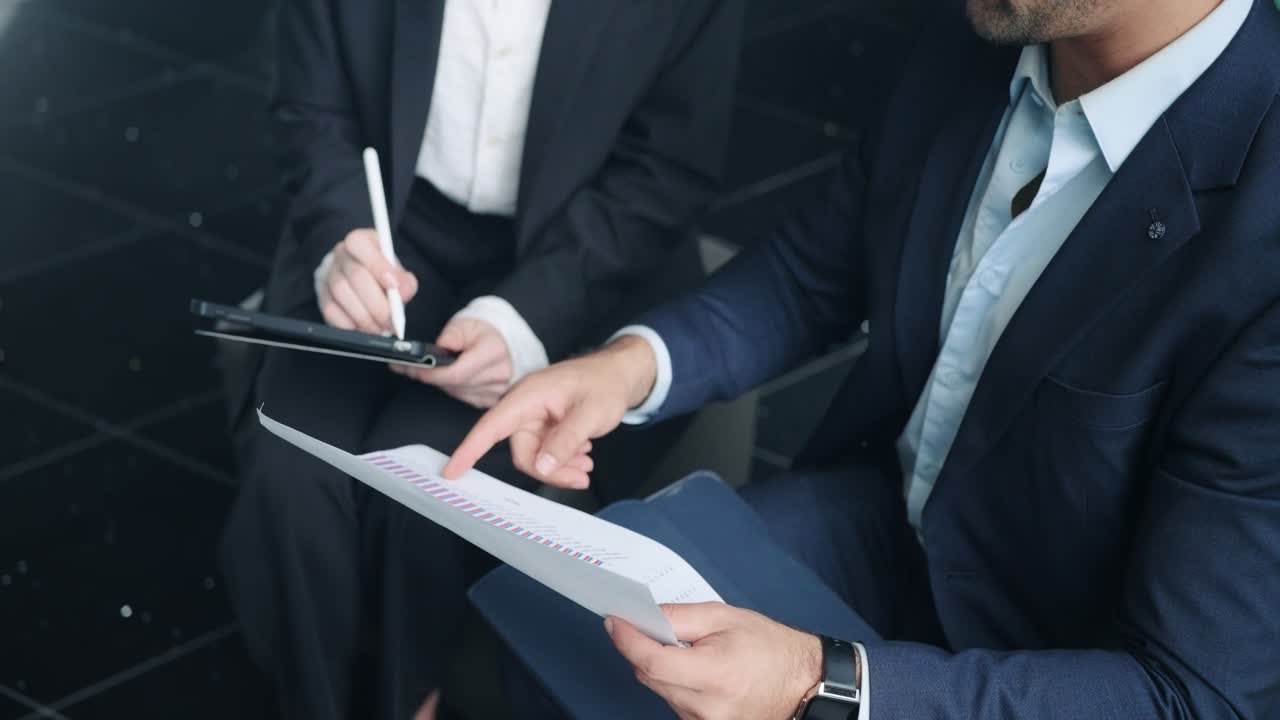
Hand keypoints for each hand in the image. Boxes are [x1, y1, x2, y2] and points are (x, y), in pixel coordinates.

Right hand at [319, 228, 417, 333]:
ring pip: (342, 294)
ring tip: (380, 327)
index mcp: (360, 241)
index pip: (361, 245)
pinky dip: (350, 324)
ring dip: (365, 316)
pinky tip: (364, 329)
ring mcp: (328, 276)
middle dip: (377, 303)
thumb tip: (402, 293)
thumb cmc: (381, 274)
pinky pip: (331, 311)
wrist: (359, 279)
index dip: (378, 266)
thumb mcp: (397, 271)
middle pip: (356, 276)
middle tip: (391, 320)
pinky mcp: (322, 297)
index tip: (394, 286)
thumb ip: (404, 281)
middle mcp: (341, 255)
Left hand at [391, 317, 512, 408]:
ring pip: (457, 392)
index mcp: (494, 352)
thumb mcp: (466, 324)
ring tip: (420, 370)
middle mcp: (498, 373)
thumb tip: (441, 346)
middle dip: (429, 376)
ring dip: (438, 382)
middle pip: (455, 384)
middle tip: (407, 368)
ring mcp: (496, 389)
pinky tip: (442, 377)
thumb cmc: (483, 332)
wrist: (501, 342)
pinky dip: (450, 387)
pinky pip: (463, 397)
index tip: (415, 369)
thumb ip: (453, 334)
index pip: (457, 372)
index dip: (433, 373)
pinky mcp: (491, 399)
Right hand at [441, 335, 658, 488]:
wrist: (621, 373)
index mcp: (527, 397)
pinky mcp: (547, 424)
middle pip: (523, 452)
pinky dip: (564, 458)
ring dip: (560, 466)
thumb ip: (565, 440)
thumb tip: (541, 466)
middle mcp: (527, 407)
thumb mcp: (590, 413)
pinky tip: (584, 455)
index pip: (490, 427)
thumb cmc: (606, 384)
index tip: (450, 472)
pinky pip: (546, 450)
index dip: (469, 451)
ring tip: (587, 465)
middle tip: (581, 476)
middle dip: (549, 469)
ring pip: (537, 455)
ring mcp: (536, 416)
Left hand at [606, 603, 821, 719]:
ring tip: (693, 651)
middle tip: (654, 627)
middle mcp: (705, 707)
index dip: (627, 639)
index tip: (615, 622)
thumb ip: (679, 616)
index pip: (652, 660)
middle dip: (644, 648)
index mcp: (713, 675)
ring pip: (659, 689)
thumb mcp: (725, 617)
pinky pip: (673, 701)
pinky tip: (697, 670)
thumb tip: (644, 616)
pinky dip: (675, 682)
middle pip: (649, 675)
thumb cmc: (770, 649)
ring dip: (662, 667)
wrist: (801, 684)